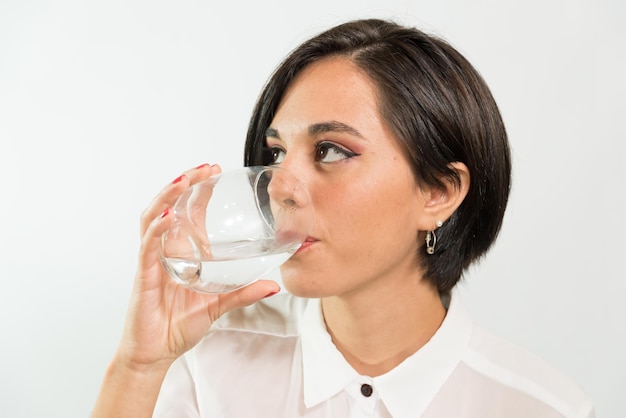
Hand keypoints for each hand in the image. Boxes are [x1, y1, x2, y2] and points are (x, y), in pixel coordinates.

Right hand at [117, 163, 279, 370]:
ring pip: (153, 218)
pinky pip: (147, 246)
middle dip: (184, 183)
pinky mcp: (144, 275)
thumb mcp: (219, 306)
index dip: (199, 191)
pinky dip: (157, 229)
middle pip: (169, 206)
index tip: (214, 171)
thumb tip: (274, 285)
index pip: (189, 213)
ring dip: (167, 196)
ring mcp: (152, 261)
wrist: (155, 353)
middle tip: (203, 167)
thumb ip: (244, 293)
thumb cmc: (178, 327)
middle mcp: (165, 251)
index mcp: (182, 254)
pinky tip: (168, 216)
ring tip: (183, 180)